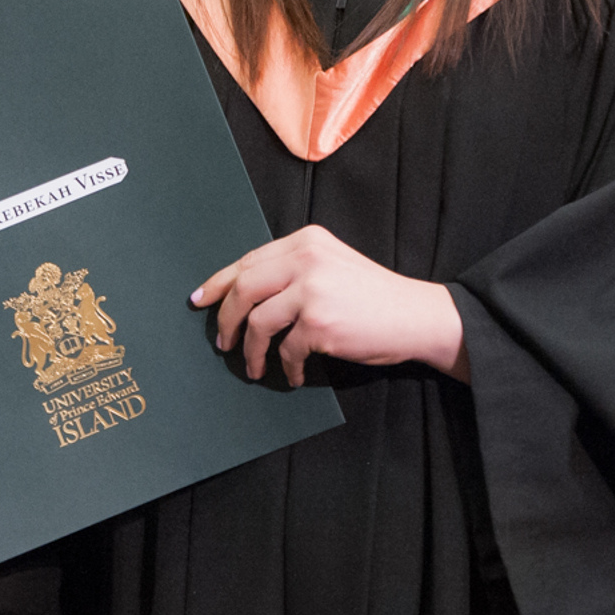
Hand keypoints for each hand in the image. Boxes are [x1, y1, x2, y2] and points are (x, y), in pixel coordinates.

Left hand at [191, 225, 467, 386]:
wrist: (414, 315)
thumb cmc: (372, 296)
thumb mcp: (331, 265)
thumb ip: (293, 269)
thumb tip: (243, 294)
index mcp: (306, 240)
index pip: (249, 260)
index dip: (219, 283)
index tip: (200, 300)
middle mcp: (306, 258)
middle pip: (244, 288)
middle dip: (226, 319)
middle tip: (223, 342)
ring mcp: (312, 289)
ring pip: (258, 322)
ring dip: (251, 350)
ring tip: (254, 367)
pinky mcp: (319, 322)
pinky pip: (285, 350)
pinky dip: (285, 367)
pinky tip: (294, 375)